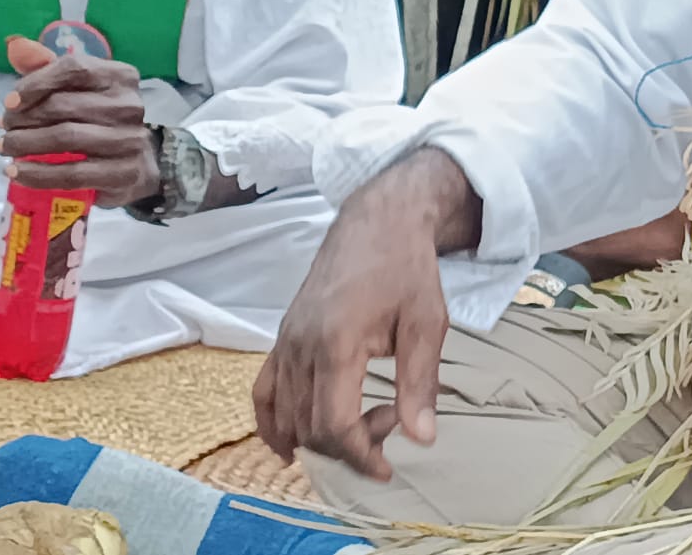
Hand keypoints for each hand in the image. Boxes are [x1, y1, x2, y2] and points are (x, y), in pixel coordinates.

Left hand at [0, 38, 160, 207]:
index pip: (73, 68)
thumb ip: (47, 67)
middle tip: (4, 129)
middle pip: (63, 105)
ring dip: (25, 144)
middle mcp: (130, 104)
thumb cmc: (99, 119)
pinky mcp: (125, 172)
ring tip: (5, 148)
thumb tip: (15, 46)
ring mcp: (131, 139)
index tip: (8, 102)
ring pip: (65, 137)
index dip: (35, 83)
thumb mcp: (79, 89)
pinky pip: (72, 172)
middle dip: (23, 118)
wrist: (138, 162)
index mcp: (121, 76)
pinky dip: (37, 174)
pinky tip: (17, 172)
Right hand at [255, 149, 471, 477]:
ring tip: (362, 424)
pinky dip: (273, 424)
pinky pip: (263, 392)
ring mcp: (285, 341)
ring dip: (320, 437)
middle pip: (308, 427)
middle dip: (349, 445)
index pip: (333, 425)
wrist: (378, 223)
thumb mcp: (428, 323)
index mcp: (336, 342)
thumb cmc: (406, 268)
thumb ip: (420, 382)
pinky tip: (291, 445)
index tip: (387, 468)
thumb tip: (421, 439)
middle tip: (391, 421)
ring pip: (284, 415)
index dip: (359, 455)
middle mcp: (300, 345)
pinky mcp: (282, 337)